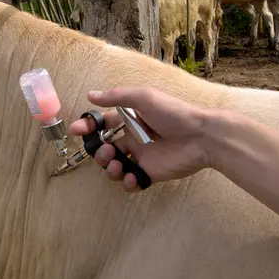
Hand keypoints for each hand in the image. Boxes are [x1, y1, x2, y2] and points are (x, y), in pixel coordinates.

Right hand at [67, 87, 211, 191]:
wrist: (201, 136)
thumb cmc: (174, 113)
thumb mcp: (144, 98)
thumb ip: (117, 97)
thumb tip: (91, 95)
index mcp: (130, 120)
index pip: (102, 124)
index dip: (88, 128)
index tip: (76, 131)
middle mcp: (133, 138)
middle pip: (105, 149)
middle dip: (98, 153)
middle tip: (106, 152)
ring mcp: (141, 157)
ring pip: (114, 167)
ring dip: (109, 168)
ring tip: (117, 165)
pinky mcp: (150, 173)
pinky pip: (132, 182)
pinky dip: (127, 182)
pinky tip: (133, 177)